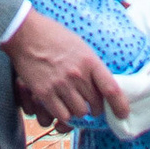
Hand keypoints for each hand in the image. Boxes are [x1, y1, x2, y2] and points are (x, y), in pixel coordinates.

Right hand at [4, 10, 128, 131]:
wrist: (26, 33)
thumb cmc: (54, 36)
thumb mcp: (80, 46)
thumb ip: (91, 66)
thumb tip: (100, 85)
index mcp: (90, 61)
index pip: (111, 89)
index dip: (120, 105)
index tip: (123, 114)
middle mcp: (77, 75)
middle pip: (96, 104)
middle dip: (95, 108)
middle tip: (91, 106)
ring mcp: (61, 85)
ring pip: (80, 112)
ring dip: (79, 111)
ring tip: (73, 102)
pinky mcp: (44, 93)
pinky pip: (62, 115)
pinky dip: (64, 114)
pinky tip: (61, 106)